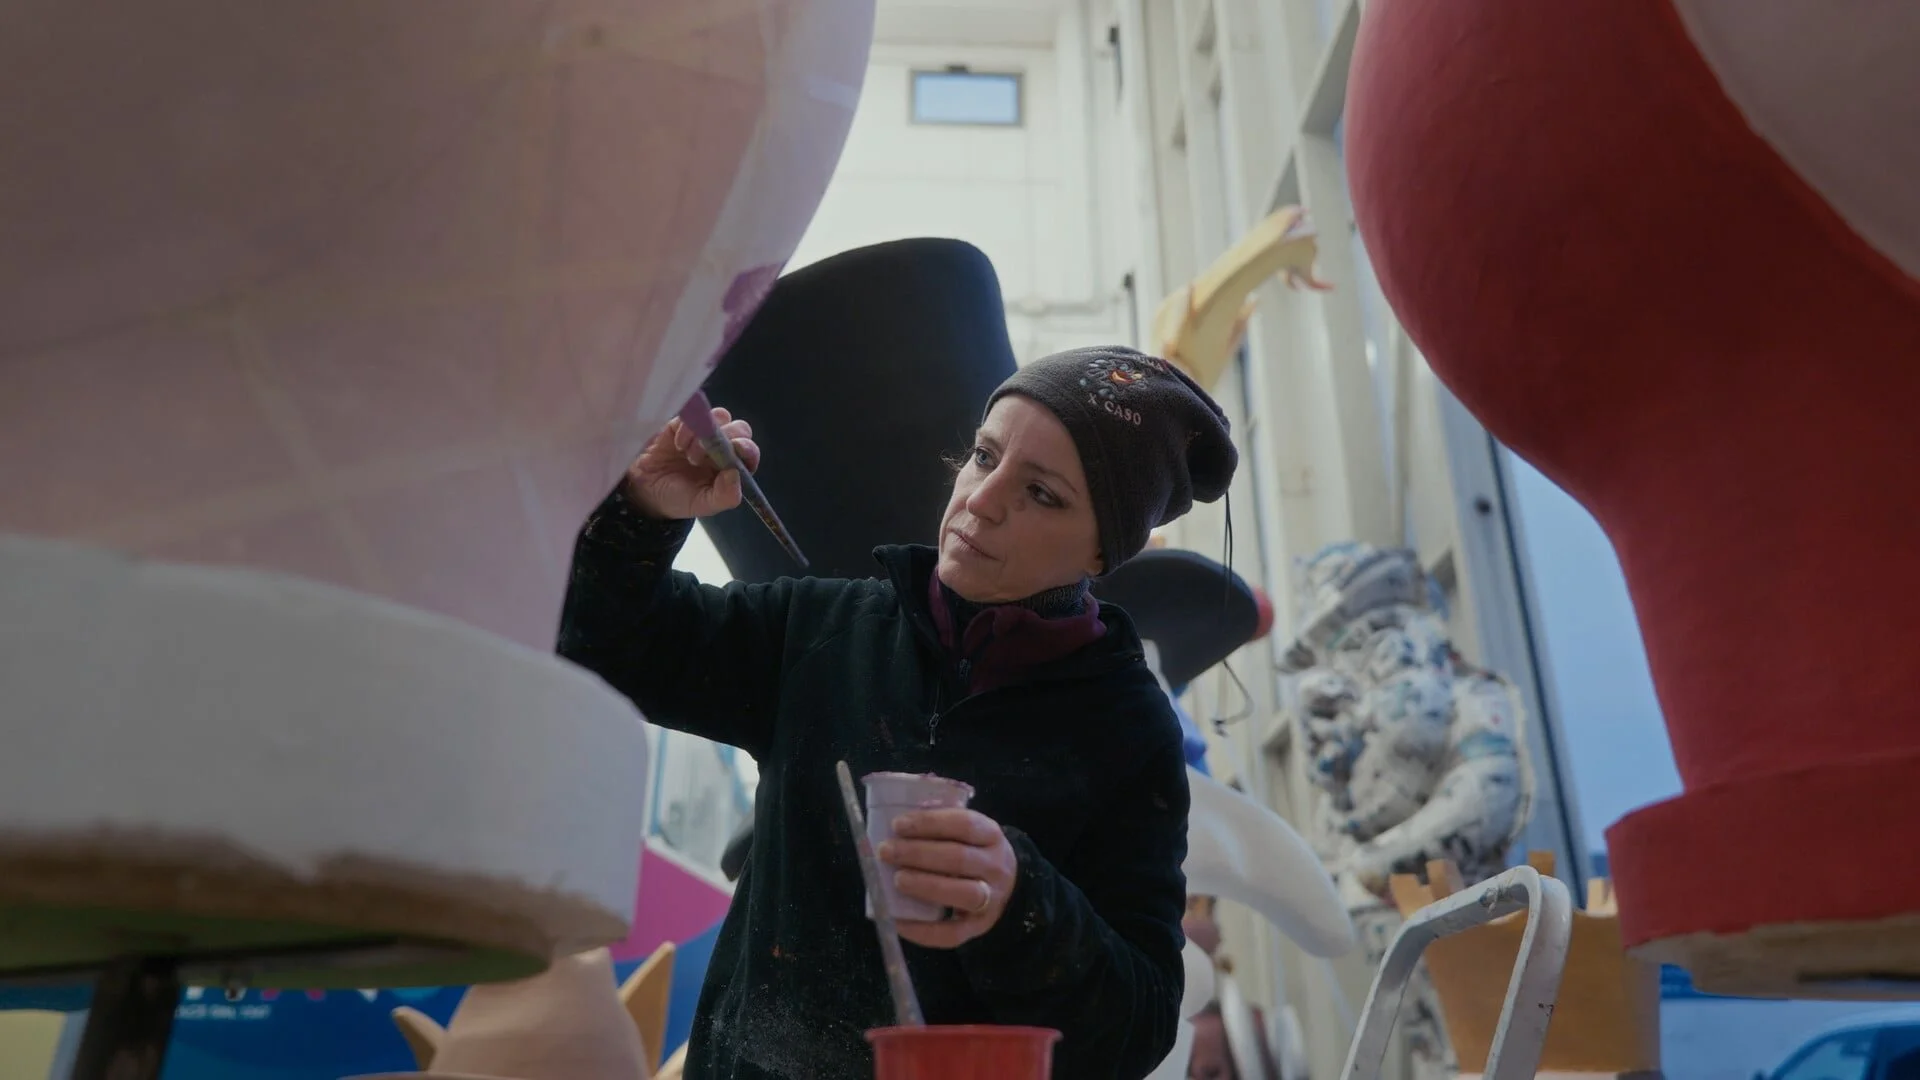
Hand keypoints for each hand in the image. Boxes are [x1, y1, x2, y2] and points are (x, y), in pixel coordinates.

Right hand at [623, 407, 760, 518]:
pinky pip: (695, 415)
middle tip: (705, 454)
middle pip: (740, 428)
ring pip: (720, 417)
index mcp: (732, 467)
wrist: (644, 489)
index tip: (735, 449)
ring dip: (705, 434)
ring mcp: (704, 433)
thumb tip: (736, 475)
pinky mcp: (684, 423)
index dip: (746, 447)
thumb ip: (724, 496)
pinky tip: (677, 444)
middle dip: (726, 437)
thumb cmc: (678, 498)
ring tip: (687, 453)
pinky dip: (688, 427)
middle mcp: (723, 447)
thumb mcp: (702, 504)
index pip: (750, 451)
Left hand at [878, 808, 1018, 948]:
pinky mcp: (979, 927)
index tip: (897, 825)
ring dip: (926, 886)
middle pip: (959, 858)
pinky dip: (923, 930)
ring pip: (963, 893)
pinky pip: (953, 934)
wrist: (1006, 886)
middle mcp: (996, 866)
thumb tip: (898, 824)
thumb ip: (939, 825)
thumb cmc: (972, 852)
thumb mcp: (967, 832)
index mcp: (991, 835)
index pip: (964, 824)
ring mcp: (991, 899)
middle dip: (918, 854)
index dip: (930, 823)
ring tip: (897, 880)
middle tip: (886, 851)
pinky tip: (899, 922)